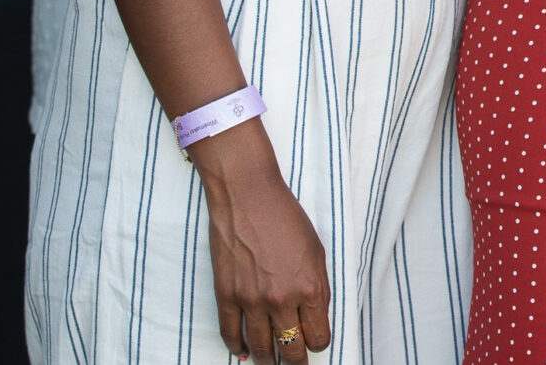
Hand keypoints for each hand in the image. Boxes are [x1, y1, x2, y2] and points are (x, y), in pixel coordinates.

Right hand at [190, 119, 330, 361]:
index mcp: (311, 288)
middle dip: (296, 360)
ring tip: (271, 360)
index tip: (316, 342)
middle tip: (296, 361)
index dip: (319, 343)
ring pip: (262, 348)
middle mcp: (282, 300)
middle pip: (291, 349)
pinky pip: (231, 334)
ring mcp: (252, 300)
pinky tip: (243, 352)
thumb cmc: (287, 218)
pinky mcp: (227, 296)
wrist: (248, 197)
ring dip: (268, 358)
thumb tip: (312, 318)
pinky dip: (237, 347)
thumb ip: (317, 287)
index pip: (318, 337)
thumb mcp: (316, 251)